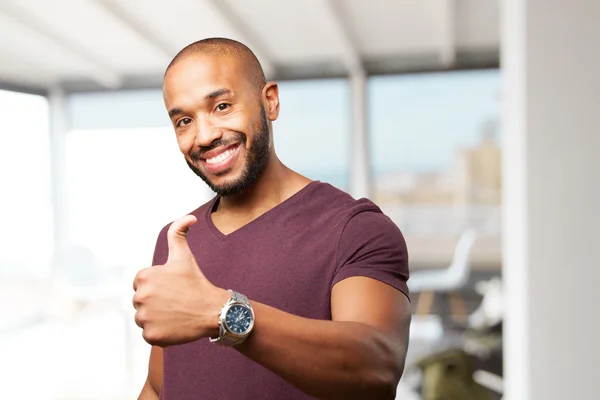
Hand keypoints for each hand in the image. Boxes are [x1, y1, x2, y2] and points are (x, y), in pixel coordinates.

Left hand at [132, 214, 228, 346]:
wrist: (213, 310)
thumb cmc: (197, 282)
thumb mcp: (184, 256)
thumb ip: (179, 233)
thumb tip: (189, 218)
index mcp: (144, 277)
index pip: (142, 284)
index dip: (158, 286)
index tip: (173, 288)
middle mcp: (140, 297)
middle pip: (141, 302)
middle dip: (156, 302)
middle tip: (176, 301)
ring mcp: (145, 318)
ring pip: (144, 318)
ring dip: (156, 317)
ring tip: (175, 312)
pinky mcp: (151, 335)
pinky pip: (148, 333)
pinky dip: (160, 332)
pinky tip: (174, 325)